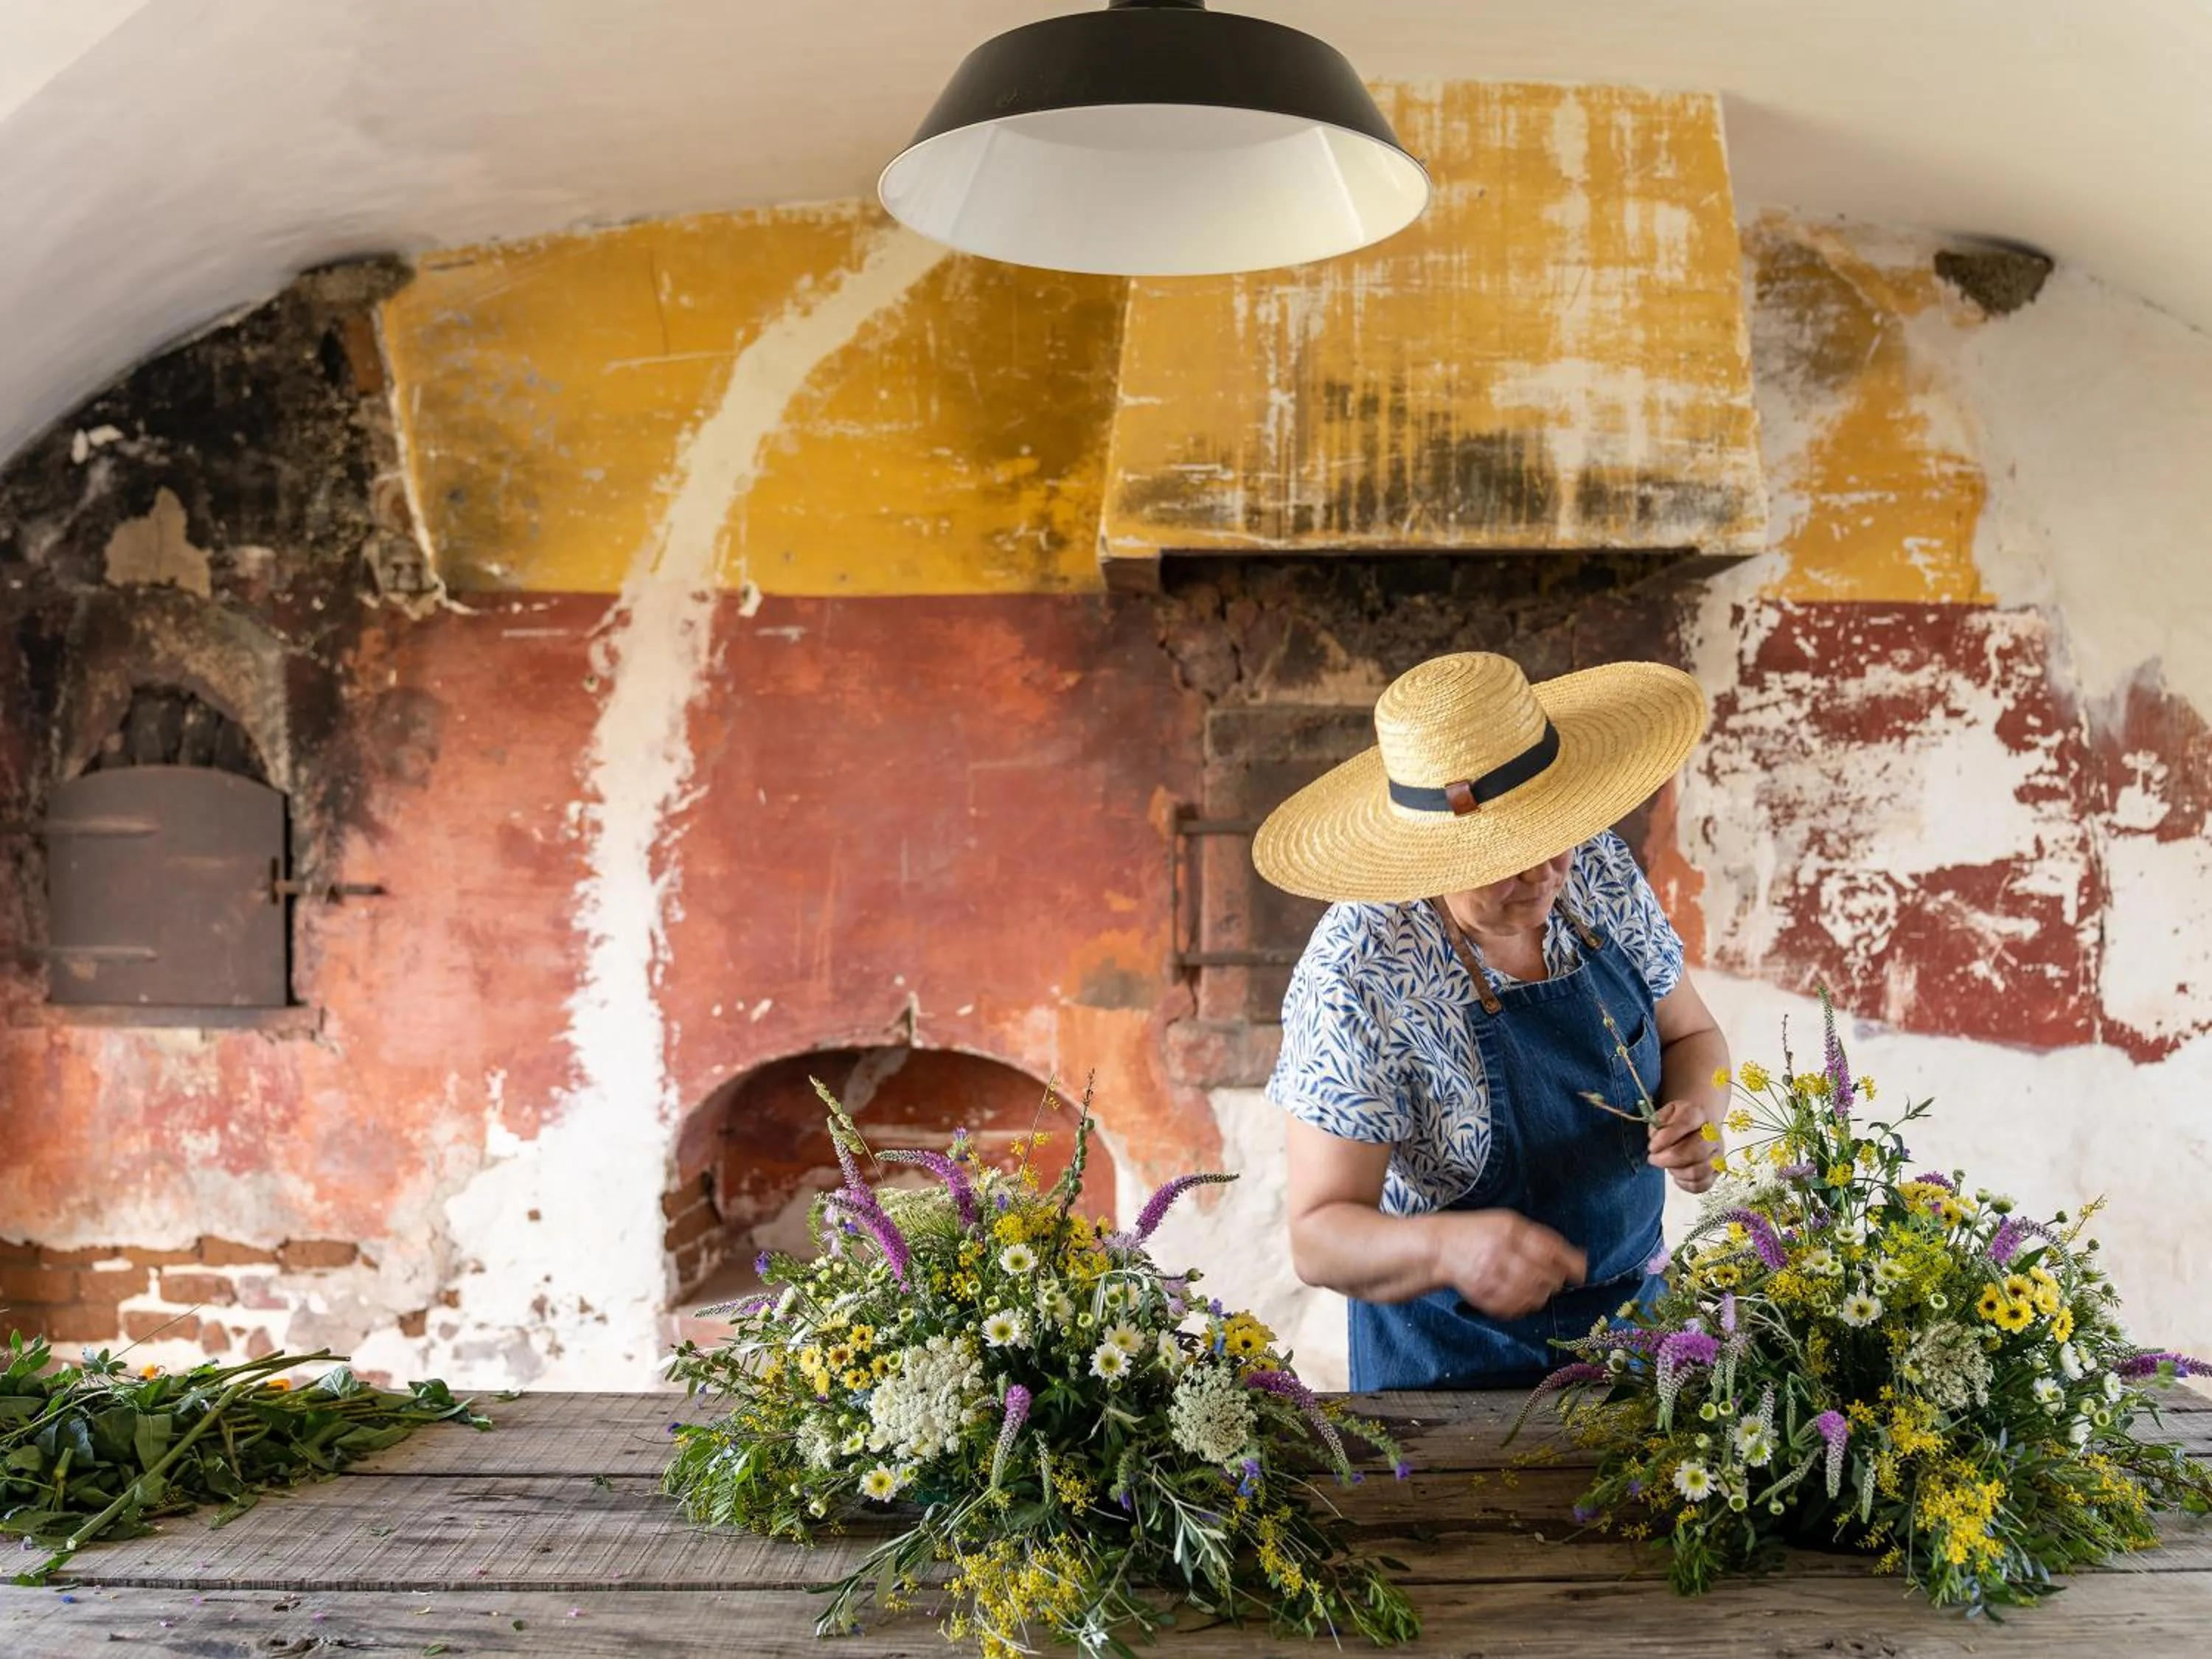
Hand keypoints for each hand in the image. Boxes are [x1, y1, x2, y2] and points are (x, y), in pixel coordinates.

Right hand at [1434, 1210, 1586, 1319]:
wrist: (1440, 1247)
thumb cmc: (1478, 1232)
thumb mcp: (1506, 1222)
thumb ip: (1538, 1237)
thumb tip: (1576, 1256)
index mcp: (1509, 1229)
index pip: (1549, 1250)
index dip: (1570, 1264)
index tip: (1581, 1272)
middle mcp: (1499, 1252)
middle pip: (1542, 1275)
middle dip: (1555, 1281)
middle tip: (1555, 1280)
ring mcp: (1489, 1275)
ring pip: (1530, 1295)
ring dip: (1541, 1295)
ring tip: (1539, 1289)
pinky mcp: (1481, 1294)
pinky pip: (1512, 1307)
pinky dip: (1524, 1306)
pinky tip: (1523, 1299)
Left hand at [1649, 1098, 1722, 1193]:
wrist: (1697, 1126)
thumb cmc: (1676, 1122)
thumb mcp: (1664, 1114)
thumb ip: (1658, 1122)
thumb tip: (1656, 1137)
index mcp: (1698, 1114)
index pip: (1687, 1122)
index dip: (1667, 1137)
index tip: (1651, 1147)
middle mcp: (1712, 1134)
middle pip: (1697, 1150)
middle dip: (1670, 1159)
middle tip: (1653, 1159)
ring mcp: (1717, 1154)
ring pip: (1700, 1170)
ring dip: (1678, 1172)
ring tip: (1667, 1166)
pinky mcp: (1716, 1172)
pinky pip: (1703, 1185)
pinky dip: (1686, 1184)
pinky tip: (1676, 1176)